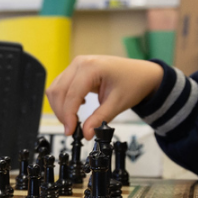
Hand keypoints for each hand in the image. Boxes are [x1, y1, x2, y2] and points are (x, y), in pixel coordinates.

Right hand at [46, 56, 164, 138]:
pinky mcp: (76, 70)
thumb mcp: (117, 104)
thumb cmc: (133, 83)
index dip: (68, 115)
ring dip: (60, 107)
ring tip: (73, 121)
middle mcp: (80, 63)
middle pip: (58, 91)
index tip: (71, 132)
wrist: (142, 74)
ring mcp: (77, 64)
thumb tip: (86, 134)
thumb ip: (100, 119)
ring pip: (56, 88)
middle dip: (61, 113)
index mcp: (91, 68)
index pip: (71, 94)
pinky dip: (63, 100)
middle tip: (71, 130)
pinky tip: (76, 107)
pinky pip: (61, 85)